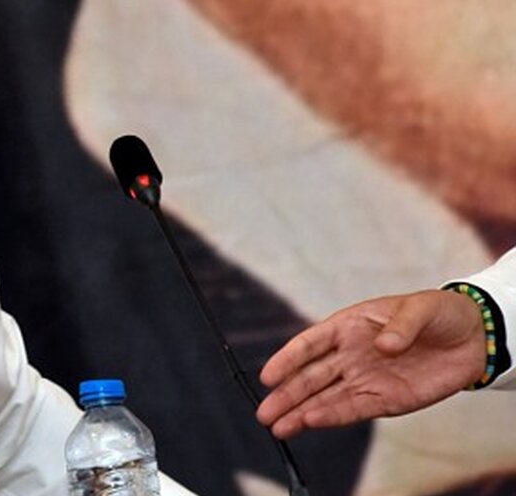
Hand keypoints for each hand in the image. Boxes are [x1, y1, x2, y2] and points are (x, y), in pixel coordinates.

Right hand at [255, 289, 486, 438]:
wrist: (472, 338)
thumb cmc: (439, 314)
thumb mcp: (421, 309)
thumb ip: (402, 326)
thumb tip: (384, 347)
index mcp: (349, 326)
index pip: (310, 344)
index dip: (288, 359)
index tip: (268, 376)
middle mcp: (350, 355)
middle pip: (311, 377)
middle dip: (286, 395)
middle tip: (264, 413)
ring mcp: (365, 379)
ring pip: (325, 398)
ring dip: (301, 412)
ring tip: (278, 427)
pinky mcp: (385, 400)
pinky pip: (353, 410)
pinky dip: (332, 417)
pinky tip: (311, 423)